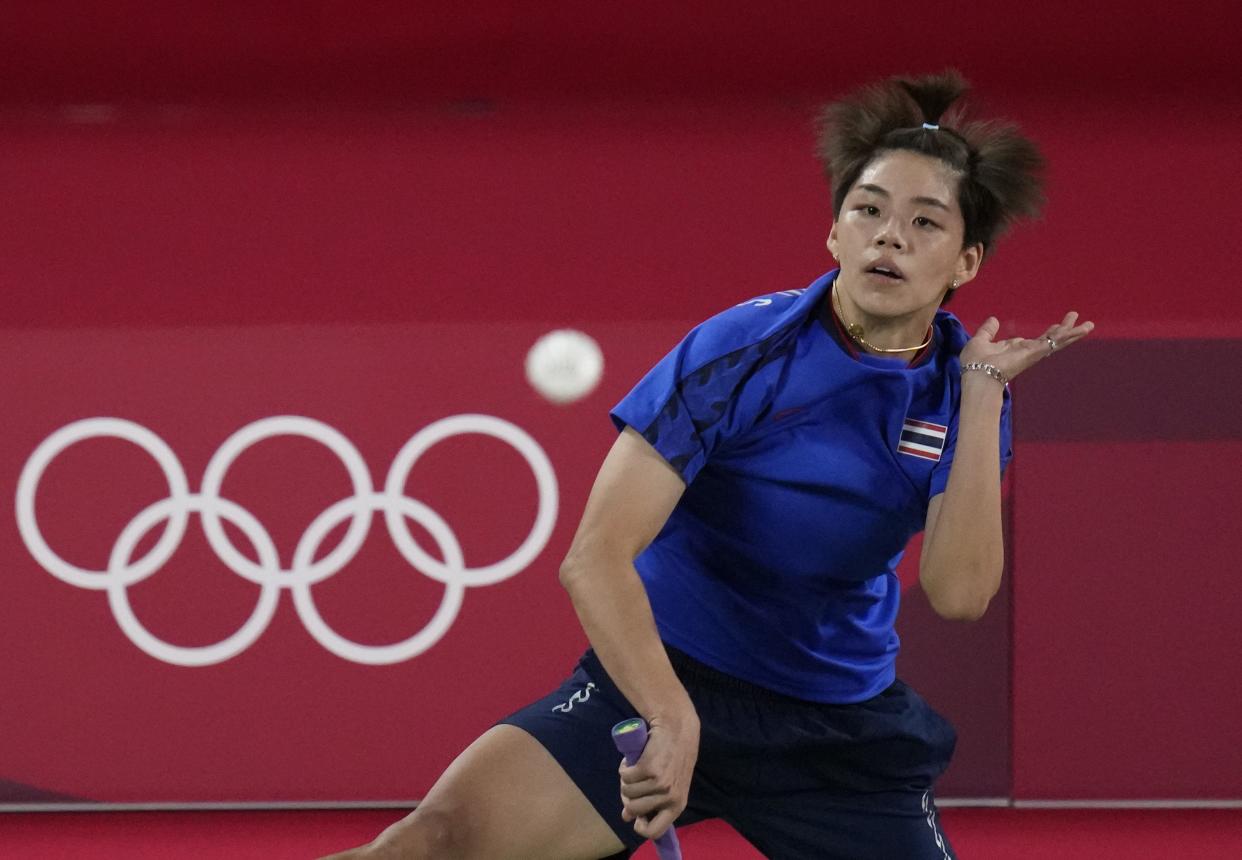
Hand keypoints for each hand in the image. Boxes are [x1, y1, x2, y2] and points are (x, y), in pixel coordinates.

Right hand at [618, 709, 699, 839]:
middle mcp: (669, 797)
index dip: (640, 826)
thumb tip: (626, 817)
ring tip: (634, 768)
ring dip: (625, 780)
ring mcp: (659, 783)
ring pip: (627, 792)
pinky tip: (631, 761)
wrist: (677, 728)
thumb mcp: (670, 784)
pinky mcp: (648, 768)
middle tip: (631, 783)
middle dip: (627, 797)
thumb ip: (652, 802)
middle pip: (634, 810)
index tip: (634, 816)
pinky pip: (625, 776)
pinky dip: (624, 768)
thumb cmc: (673, 758)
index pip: (655, 832)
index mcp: (677, 805)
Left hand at [960, 311, 1094, 382]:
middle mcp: (1027, 351)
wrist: (978, 374)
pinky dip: (1068, 335)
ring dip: (1072, 332)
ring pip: (1057, 340)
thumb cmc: (976, 362)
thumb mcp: (980, 341)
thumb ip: (988, 331)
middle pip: (1051, 339)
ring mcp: (1033, 352)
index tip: (1056, 327)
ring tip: (1088, 325)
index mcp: (1015, 349)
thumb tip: (994, 319)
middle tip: (1078, 320)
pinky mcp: (1037, 352)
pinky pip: (1055, 341)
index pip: (1035, 340)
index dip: (1047, 334)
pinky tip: (1080, 329)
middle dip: (1064, 330)